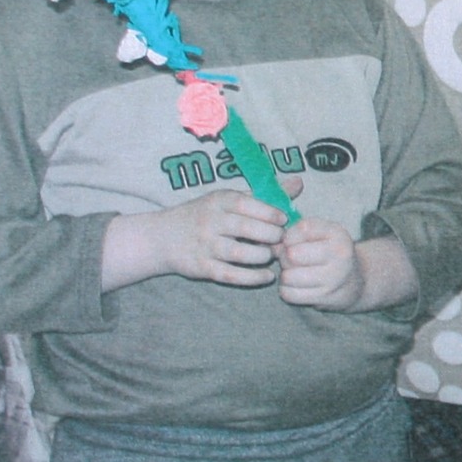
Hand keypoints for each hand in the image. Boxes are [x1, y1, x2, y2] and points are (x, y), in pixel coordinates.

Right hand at [108, 182, 297, 290]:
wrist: (162, 237)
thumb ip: (264, 194)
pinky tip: (267, 276)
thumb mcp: (230, 199)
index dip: (270, 213)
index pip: (248, 204)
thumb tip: (299, 183)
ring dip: (263, 257)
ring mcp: (206, 246)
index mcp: (220, 201)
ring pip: (241, 254)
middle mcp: (211, 222)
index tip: (283, 220)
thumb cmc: (206, 214)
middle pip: (247, 229)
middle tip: (281, 240)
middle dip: (271, 236)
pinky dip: (252, 278)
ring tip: (272, 256)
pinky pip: (231, 275)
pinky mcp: (203, 268)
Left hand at [278, 217, 366, 309]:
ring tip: (295, 273)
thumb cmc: (330, 253)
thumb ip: (296, 232)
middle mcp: (339, 256)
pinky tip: (296, 286)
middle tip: (292, 260)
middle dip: (285, 257)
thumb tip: (271, 247)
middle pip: (291, 255)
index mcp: (338, 235)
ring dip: (286, 275)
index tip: (296, 243)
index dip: (289, 237)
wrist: (354, 282)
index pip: (299, 231)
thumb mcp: (322, 233)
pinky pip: (289, 294)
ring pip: (288, 276)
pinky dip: (287, 290)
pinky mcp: (324, 297)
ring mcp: (333, 278)